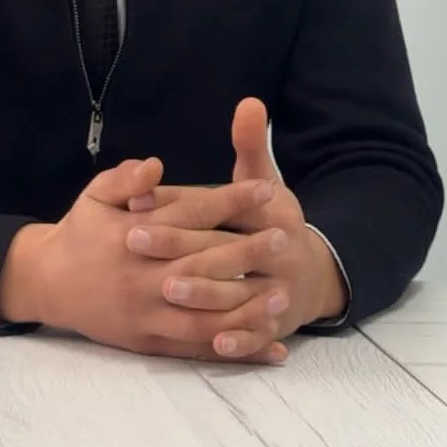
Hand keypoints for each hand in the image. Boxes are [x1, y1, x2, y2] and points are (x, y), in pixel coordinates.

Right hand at [0, 157, 287, 363]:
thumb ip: (124, 178)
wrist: (47, 283)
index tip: (267, 191)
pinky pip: (198, 349)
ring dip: (246, 308)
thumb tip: (155, 166)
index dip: (231, 201)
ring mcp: (148, 313)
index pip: (192, 214)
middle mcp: (144, 276)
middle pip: (205, 263)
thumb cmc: (80, 232)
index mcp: (135, 234)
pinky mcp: (150, 341)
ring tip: (282, 297)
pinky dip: (235, 350)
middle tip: (286, 240)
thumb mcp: (94, 194)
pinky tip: (270, 348)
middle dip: (248, 252)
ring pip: (204, 314)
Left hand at [126, 99, 348, 355]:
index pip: (220, 208)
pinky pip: (259, 334)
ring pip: (241, 295)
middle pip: (226, 251)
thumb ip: (251, 145)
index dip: (179, 206)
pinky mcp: (278, 323)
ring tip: (167, 291)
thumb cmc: (273, 222)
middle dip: (180, 248)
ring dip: (206, 295)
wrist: (311, 273)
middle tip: (135, 243)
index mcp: (270, 212)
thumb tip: (248, 103)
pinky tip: (215, 344)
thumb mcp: (265, 180)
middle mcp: (278, 251)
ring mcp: (279, 291)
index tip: (136, 206)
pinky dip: (241, 340)